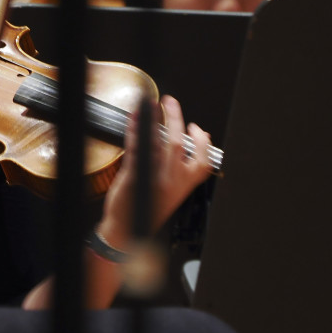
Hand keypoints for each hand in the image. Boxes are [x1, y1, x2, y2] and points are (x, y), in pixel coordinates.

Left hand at [99, 95, 213, 245]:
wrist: (128, 230)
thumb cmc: (149, 209)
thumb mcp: (173, 192)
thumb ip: (182, 170)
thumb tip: (187, 146)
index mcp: (185, 185)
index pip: (204, 159)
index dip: (202, 140)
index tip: (195, 127)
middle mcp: (172, 181)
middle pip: (178, 143)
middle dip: (175, 117)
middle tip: (170, 102)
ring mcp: (153, 178)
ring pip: (158, 142)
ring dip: (155, 118)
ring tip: (153, 103)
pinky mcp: (134, 176)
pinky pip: (137, 147)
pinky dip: (135, 129)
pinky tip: (135, 118)